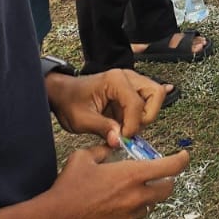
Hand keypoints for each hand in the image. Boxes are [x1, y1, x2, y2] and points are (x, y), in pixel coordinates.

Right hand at [46, 143, 188, 218]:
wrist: (56, 217)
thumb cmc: (69, 188)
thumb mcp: (84, 158)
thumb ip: (103, 149)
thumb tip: (111, 144)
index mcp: (132, 175)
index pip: (171, 167)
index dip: (182, 159)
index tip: (184, 155)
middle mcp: (137, 196)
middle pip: (168, 189)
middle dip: (167, 180)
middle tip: (159, 174)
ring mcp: (131, 215)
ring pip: (152, 205)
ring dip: (149, 196)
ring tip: (134, 189)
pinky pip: (138, 217)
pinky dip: (135, 209)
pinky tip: (121, 204)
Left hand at [47, 68, 173, 145]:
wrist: (62, 94)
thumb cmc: (69, 102)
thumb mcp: (81, 119)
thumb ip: (102, 128)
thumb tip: (119, 141)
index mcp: (115, 80)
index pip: (136, 103)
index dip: (133, 124)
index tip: (123, 138)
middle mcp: (127, 77)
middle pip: (155, 94)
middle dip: (147, 116)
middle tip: (130, 130)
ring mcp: (131, 82)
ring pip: (156, 95)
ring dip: (146, 115)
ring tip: (128, 126)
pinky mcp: (131, 91)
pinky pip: (148, 98)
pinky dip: (148, 108)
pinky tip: (152, 109)